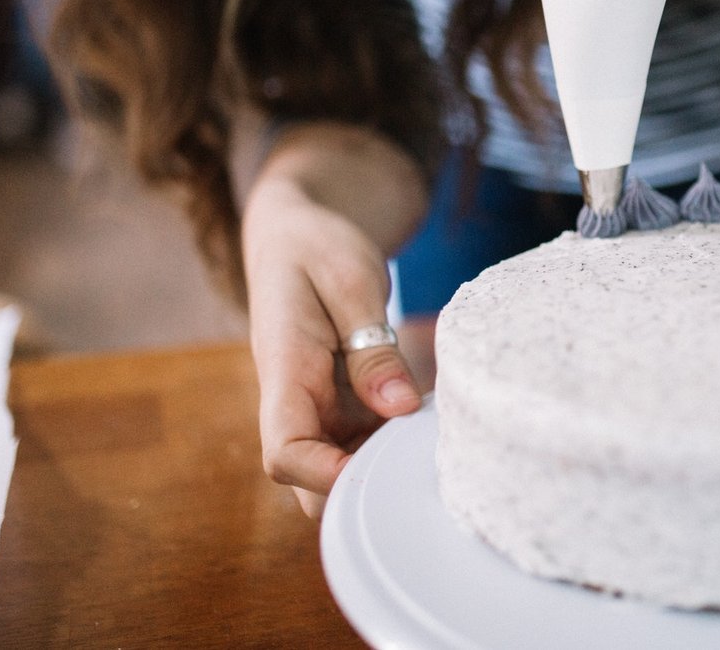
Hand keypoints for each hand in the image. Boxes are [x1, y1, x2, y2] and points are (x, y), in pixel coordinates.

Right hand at [242, 174, 421, 518]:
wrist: (296, 232)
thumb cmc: (319, 248)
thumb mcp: (353, 282)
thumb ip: (373, 347)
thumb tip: (400, 408)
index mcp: (283, 370)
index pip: (285, 452)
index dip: (326, 477)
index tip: (381, 471)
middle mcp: (293, 401)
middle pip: (310, 480)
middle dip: (361, 487)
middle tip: (425, 457)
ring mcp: (316, 407)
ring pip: (339, 468)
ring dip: (383, 464)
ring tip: (436, 436)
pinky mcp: (338, 404)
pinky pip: (361, 442)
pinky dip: (392, 441)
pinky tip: (430, 420)